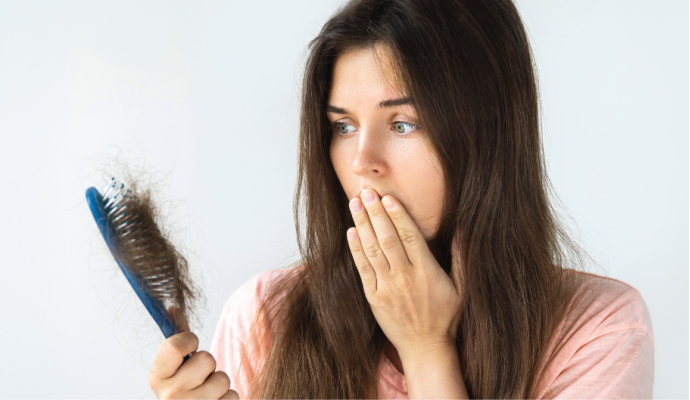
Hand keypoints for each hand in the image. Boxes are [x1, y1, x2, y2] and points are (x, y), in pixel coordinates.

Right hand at [149, 306, 238, 399]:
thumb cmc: (185, 388)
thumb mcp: (176, 365)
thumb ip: (178, 337)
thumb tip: (173, 308)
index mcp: (157, 377)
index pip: (174, 346)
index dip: (189, 340)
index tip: (192, 344)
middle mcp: (169, 396)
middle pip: (206, 359)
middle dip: (209, 365)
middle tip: (201, 376)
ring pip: (222, 379)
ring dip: (220, 383)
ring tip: (209, 392)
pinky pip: (233, 396)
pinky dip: (228, 398)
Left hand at [346, 189, 462, 360]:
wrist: (425, 348)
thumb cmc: (446, 317)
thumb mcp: (462, 288)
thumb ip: (461, 258)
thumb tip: (464, 230)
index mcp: (427, 272)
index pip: (410, 236)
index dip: (398, 215)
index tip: (389, 197)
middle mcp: (405, 278)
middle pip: (388, 239)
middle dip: (375, 213)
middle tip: (366, 191)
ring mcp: (387, 288)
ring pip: (372, 250)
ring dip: (362, 225)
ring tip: (355, 203)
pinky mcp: (373, 298)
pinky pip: (363, 270)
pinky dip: (356, 250)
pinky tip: (351, 232)